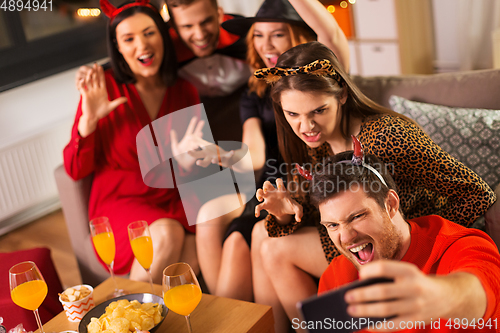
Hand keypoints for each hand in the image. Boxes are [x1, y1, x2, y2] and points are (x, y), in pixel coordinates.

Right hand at [77, 63, 126, 136]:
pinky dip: (82, 84)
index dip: (102, 74)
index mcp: (102, 91)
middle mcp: (96, 90)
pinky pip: (83, 88)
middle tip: (95, 64)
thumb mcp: (111, 106)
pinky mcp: (85, 95)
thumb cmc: (102, 112)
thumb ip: (118, 101)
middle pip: (95, 79)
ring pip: (89, 82)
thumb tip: (126, 99)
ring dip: (89, 76)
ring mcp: (90, 92)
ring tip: (90, 70)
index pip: (102, 80)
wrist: (94, 118)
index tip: (101, 67)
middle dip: (95, 72)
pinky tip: (83, 80)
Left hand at [170, 116, 204, 171]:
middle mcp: (192, 141)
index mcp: (187, 139)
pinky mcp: (195, 152)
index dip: (193, 124)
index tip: (195, 117)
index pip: (190, 129)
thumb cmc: (178, 155)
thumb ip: (174, 138)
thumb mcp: (175, 146)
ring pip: (197, 140)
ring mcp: (194, 146)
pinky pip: (196, 149)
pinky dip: (196, 146)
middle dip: (199, 127)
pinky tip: (196, 145)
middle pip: (196, 133)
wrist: (181, 163)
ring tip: (200, 133)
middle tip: (202, 121)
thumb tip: (172, 130)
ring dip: (198, 137)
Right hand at [188, 144, 234, 167]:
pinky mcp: (227, 157)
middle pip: (205, 161)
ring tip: (213, 161)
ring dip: (215, 161)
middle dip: (201, 163)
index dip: (192, 153)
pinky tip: (232, 151)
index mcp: (206, 155)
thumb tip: (189, 136)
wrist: (227, 160)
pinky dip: (231, 154)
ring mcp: (219, 158)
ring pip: (216, 161)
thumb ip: (197, 141)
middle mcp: (211, 158)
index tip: (186, 151)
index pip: (197, 155)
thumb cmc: (214, 153)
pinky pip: (229, 156)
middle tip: (197, 163)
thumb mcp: (205, 146)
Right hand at [255, 178, 302, 224]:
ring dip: (258, 194)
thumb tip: (299, 220)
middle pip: (266, 183)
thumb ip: (299, 212)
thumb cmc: (291, 207)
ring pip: (259, 191)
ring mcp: (268, 198)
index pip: (279, 181)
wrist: (285, 213)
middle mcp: (273, 193)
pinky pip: (258, 206)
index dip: (278, 182)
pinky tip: (257, 215)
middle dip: (264, 186)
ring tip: (260, 199)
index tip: (279, 187)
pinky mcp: (266, 206)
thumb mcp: (297, 209)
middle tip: (266, 191)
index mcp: (281, 191)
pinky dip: (256, 210)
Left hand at [344, 261, 484, 330]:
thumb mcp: (407, 273)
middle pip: (382, 292)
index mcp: (409, 270)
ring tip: (351, 310)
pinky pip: (393, 325)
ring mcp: (416, 305)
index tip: (359, 275)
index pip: (384, 268)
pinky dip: (378, 326)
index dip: (369, 270)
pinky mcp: (416, 320)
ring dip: (365, 311)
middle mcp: (414, 287)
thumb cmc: (416, 283)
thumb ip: (387, 278)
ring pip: (385, 310)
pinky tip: (366, 324)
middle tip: (346, 297)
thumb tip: (360, 289)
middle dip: (361, 295)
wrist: (448, 296)